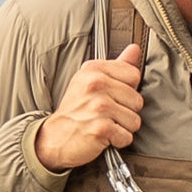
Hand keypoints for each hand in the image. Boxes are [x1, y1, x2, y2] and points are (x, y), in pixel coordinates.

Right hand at [33, 44, 142, 171]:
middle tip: (106, 114)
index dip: (128, 90)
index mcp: (94, 69)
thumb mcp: (90, 81)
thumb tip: (135, 49)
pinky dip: (118, 141)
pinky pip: (127, 137)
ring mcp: (99, 106)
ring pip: (135, 120)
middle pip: (137, 100)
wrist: (54, 138)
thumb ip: (116, 66)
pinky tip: (104, 136)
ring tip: (104, 124)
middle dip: (126, 112)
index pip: (134, 75)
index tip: (112, 96)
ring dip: (123, 128)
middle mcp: (96, 84)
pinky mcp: (101, 128)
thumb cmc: (75, 110)